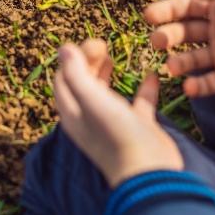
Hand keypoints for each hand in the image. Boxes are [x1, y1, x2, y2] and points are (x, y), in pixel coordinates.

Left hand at [54, 39, 183, 186]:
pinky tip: (150, 73)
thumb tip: (63, 48)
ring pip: (106, 93)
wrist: (149, 171)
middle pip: (82, 84)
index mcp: (73, 114)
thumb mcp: (92, 100)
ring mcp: (115, 123)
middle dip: (87, 62)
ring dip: (105, 73)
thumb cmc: (116, 135)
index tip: (93, 43)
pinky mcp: (138, 127)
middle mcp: (90, 118)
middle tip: (101, 44)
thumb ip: (76, 73)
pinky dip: (143, 87)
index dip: (73, 58)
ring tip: (110, 55)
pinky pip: (139, 102)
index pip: (63, 80)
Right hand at [144, 0, 214, 96]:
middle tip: (159, 42)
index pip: (187, 6)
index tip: (149, 16)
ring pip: (192, 58)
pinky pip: (208, 83)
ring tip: (172, 66)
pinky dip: (197, 86)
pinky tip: (190, 85)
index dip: (167, 10)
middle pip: (185, 31)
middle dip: (168, 36)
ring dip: (178, 61)